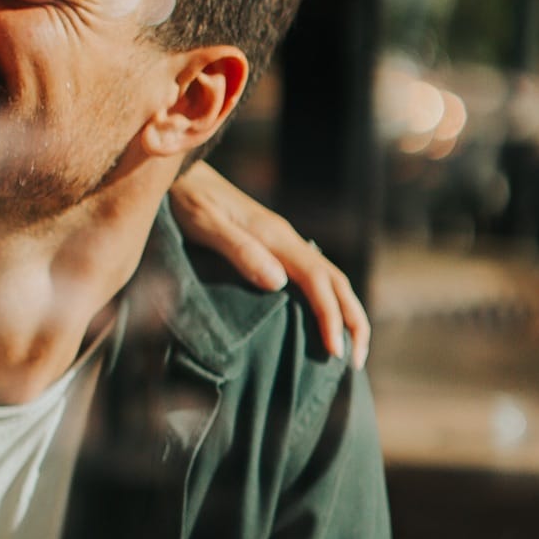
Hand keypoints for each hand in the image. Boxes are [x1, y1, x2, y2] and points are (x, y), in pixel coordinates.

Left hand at [170, 163, 369, 367]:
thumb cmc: (188, 202)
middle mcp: (288, 240)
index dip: (331, 317)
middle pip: (337, 281)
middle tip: (355, 362)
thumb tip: (278, 283)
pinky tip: (322, 321)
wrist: (183, 175)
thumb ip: (241, 252)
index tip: (334, 352)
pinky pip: (313, 277)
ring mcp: (283, 243)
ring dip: (345, 313)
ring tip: (348, 348)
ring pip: (330, 279)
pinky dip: (328, 302)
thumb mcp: (207, 226)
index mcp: (277, 237)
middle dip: (353, 321)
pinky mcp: (274, 247)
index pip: (318, 282)